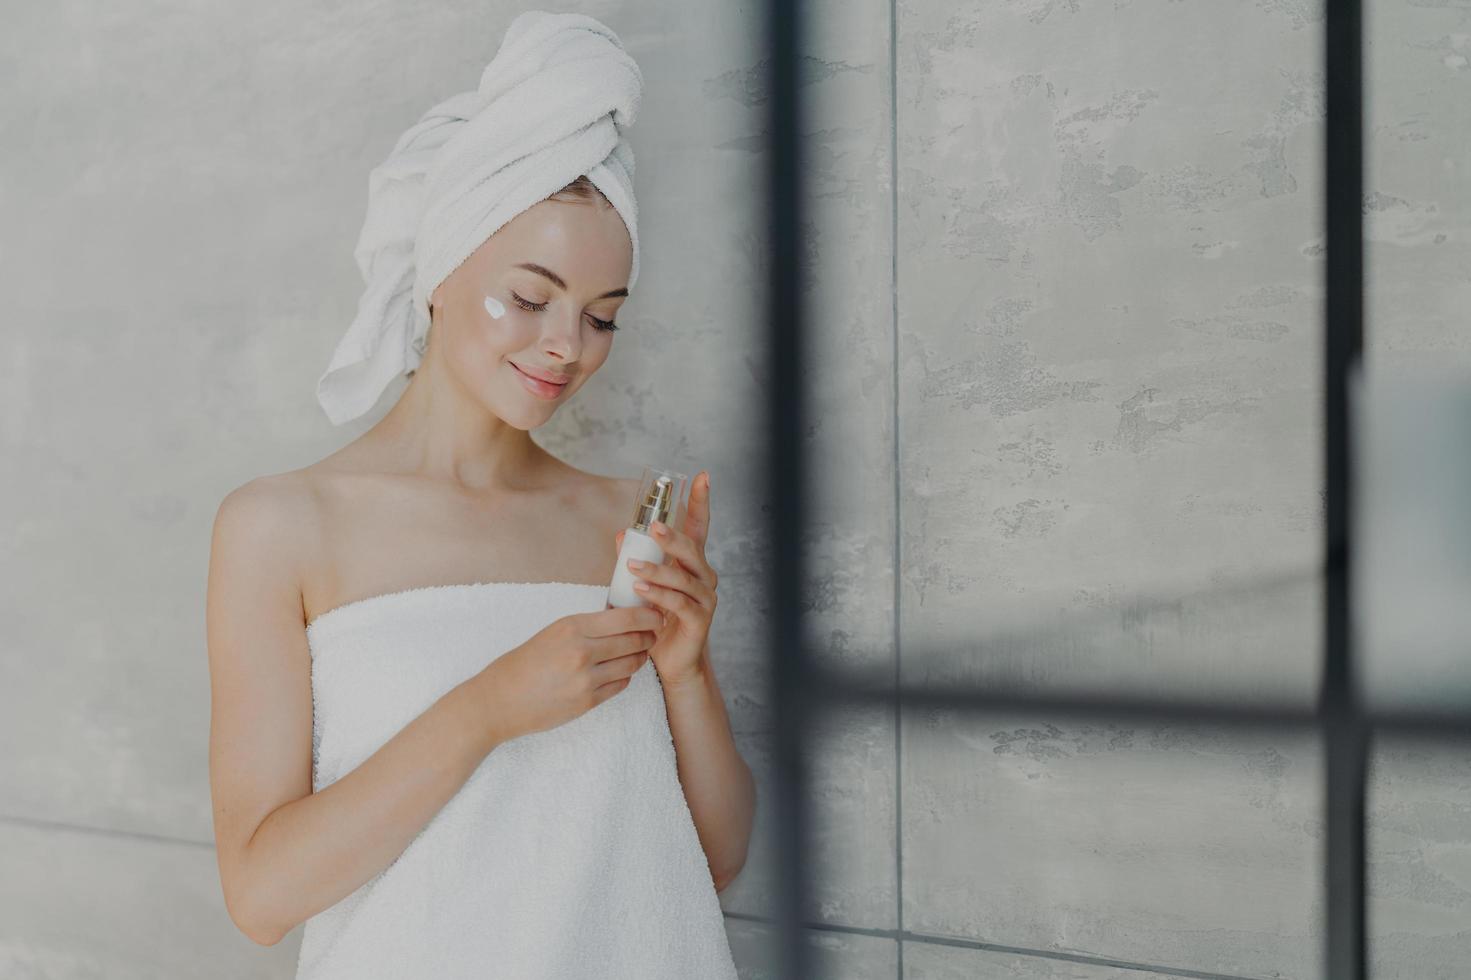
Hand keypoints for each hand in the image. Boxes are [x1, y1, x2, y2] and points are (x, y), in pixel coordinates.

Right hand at [480, 604, 664, 737]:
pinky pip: (621, 684)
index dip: (649, 616)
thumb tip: (621, 617)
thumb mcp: (553, 633)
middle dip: (649, 636)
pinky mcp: (587, 702)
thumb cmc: (523, 663)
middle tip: (652, 634)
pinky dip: (625, 676)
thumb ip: (586, 627)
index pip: (627, 617)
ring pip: (632, 664)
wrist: (499, 701)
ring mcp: (586, 679)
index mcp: (572, 627)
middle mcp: (582, 652)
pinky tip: (620, 671)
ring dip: (640, 657)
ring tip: (639, 652)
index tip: (656, 615)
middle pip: (635, 640)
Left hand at [617, 469, 717, 688]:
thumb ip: (636, 559)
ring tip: (632, 566)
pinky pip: (679, 603)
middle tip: (652, 527)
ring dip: (656, 569)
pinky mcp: (699, 620)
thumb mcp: (645, 584)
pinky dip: (659, 595)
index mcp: (692, 563)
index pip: (699, 526)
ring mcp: (704, 598)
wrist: (672, 661)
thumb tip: (621, 534)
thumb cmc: (660, 619)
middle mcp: (703, 577)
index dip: (702, 501)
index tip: (702, 476)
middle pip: (692, 549)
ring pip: (683, 577)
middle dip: (672, 536)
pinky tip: (640, 589)